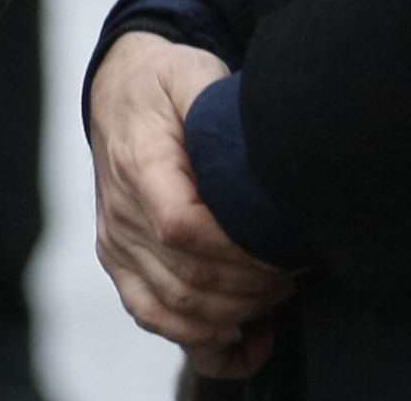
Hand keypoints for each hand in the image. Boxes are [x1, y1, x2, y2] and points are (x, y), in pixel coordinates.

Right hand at [89, 32, 298, 376]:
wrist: (117, 92)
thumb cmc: (163, 84)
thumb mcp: (191, 73)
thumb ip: (215, 102)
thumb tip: (256, 136)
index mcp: (139, 164)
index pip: (183, 228)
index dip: (239, 254)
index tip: (284, 251)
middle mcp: (120, 212)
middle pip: (187, 277)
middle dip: (252, 287)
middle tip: (294, 272)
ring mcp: (116, 242)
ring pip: (175, 306)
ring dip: (234, 312)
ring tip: (274, 295)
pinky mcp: (119, 260)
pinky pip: (153, 316)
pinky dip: (199, 337)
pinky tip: (241, 332)